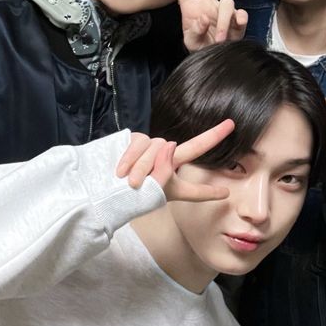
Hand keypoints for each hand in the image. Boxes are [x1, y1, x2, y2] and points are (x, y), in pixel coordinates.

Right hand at [116, 118, 234, 200]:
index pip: (192, 190)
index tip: (225, 193)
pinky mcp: (135, 141)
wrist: (95, 193)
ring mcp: (151, 152)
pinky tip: (120, 171)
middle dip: (213, 136)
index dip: (208, 192)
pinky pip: (140, 144)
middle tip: (231, 125)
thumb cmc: (122, 199)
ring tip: (132, 182)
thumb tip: (170, 144)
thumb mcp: (148, 194)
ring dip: (145, 166)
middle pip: (194, 148)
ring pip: (159, 148)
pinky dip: (131, 158)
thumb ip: (164, 172)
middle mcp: (165, 165)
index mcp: (170, 186)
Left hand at [163, 0, 248, 51]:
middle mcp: (207, 3)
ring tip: (218, 37)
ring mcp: (222, 10)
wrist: (218, 59)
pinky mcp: (237, 19)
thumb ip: (194, 31)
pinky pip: (240, 14)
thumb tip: (202, 18)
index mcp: (191, 7)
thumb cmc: (202, 47)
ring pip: (227, 1)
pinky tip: (235, 28)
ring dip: (222, 20)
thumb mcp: (192, 43)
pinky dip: (238, 21)